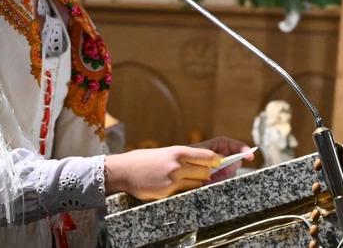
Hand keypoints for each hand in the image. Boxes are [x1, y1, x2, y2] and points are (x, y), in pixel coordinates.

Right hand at [104, 146, 220, 200]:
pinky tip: (172, 185)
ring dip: (196, 182)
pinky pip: (187, 192)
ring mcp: (174, 179)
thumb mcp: (168, 152)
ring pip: (199, 183)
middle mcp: (178, 164)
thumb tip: (213, 162)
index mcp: (179, 151)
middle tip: (198, 172)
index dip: (219, 160)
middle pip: (208, 172)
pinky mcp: (168, 192)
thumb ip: (188, 157)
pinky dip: (185, 190)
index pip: (210, 156)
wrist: (123, 170)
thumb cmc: (146, 160)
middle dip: (207, 173)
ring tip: (182, 178)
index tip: (220, 162)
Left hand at [190, 137, 253, 183]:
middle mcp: (224, 158)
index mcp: (221, 146)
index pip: (236, 146)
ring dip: (223, 177)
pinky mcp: (219, 180)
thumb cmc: (188, 155)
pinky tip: (209, 183)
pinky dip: (218, 183)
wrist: (179, 167)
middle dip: (231, 167)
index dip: (244, 150)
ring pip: (231, 174)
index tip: (250, 156)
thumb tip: (223, 162)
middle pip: (236, 162)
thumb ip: (212, 156)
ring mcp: (222, 170)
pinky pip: (224, 182)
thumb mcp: (199, 152)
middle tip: (222, 171)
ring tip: (210, 178)